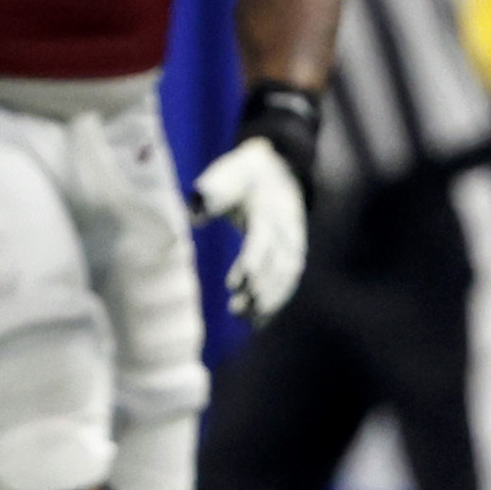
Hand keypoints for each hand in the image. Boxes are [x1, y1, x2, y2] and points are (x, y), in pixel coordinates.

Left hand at [193, 135, 306, 318]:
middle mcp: (286, 230)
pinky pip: (289, 281)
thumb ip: (210, 194)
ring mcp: (294, 243)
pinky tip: (259, 321)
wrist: (277, 168)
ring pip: (286, 277)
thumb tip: (196, 217)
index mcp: (268, 211)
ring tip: (247, 321)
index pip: (262, 242)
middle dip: (259, 290)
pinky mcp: (294, 253)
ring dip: (270, 300)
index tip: (232, 284)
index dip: (250, 263)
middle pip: (277, 265)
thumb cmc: (240, 176)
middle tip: (235, 310)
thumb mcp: (224, 176)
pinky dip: (277, 301)